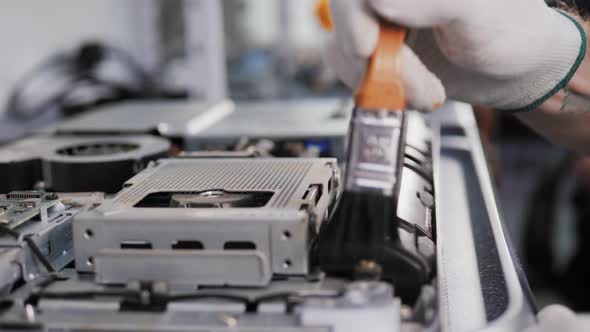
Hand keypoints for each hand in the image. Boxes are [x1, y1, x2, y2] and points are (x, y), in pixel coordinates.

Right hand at [325, 0, 584, 111]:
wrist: (514, 73)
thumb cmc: (510, 34)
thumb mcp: (478, 11)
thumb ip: (433, 1)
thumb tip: (379, 0)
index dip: (356, 15)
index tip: (369, 47)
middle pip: (348, 13)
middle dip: (377, 58)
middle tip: (413, 82)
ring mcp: (380, 17)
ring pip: (343, 44)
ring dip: (379, 79)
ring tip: (424, 91)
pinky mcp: (376, 46)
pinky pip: (347, 65)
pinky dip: (372, 86)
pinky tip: (407, 91)